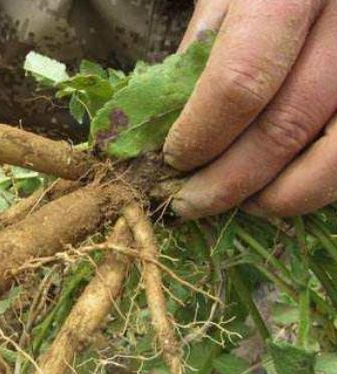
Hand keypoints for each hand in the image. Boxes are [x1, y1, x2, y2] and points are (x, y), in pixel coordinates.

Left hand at [165, 0, 336, 218]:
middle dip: (228, 180)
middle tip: (188, 203)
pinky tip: (278, 189)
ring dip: (279, 196)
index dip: (201, 134)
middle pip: (285, 126)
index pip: (240, 82)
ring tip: (237, 203)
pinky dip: (314, 185)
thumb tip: (167, 132)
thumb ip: (198, 57)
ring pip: (334, 155)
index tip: (173, 160)